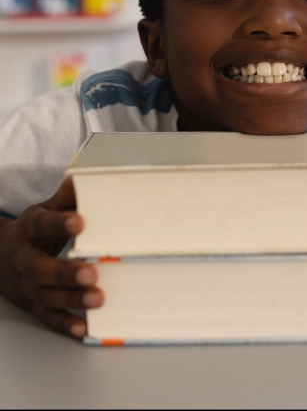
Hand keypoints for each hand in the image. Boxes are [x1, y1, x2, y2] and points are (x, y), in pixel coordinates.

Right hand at [0, 177, 103, 337]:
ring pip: (46, 296)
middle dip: (65, 272)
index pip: (41, 225)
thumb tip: (84, 178)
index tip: (80, 221)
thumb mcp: (44, 210)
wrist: (0, 258)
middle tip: (91, 271)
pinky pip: (48, 318)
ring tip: (98, 297)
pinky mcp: (34, 305)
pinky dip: (66, 324)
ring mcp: (27, 286)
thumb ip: (65, 198)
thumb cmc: (33, 231)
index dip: (59, 223)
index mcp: (28, 230)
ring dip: (72, 299)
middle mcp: (24, 260)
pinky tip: (84, 327)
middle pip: (39, 269)